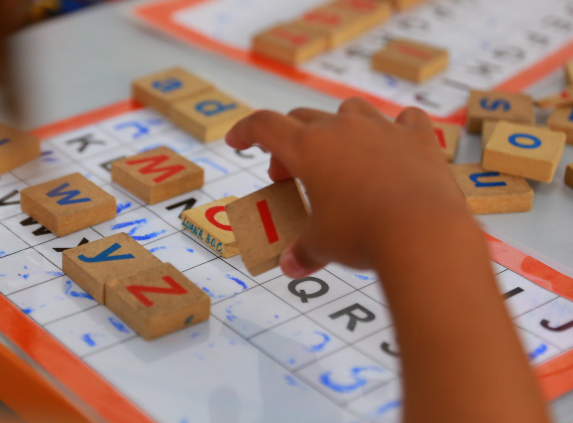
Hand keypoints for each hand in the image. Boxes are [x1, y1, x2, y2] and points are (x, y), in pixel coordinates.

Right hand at [226, 98, 472, 276]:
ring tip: (339, 158)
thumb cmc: (363, 235)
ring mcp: (382, 128)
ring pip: (349, 111)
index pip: (264, 126)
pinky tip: (393, 147)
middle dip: (288, 144)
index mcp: (308, 148)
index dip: (245, 131)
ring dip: (337, 128)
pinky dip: (393, 130)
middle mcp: (341, 128)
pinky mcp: (418, 137)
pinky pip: (404, 119)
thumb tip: (291, 266)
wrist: (423, 232)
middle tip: (288, 177)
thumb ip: (304, 250)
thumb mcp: (323, 245)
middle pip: (302, 119)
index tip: (236, 141)